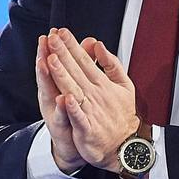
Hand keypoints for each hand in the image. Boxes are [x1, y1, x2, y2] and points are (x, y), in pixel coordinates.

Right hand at [36, 30, 83, 171]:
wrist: (75, 147)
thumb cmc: (77, 113)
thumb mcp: (81, 85)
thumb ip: (85, 64)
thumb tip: (91, 41)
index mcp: (58, 86)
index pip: (54, 64)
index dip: (52, 48)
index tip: (52, 33)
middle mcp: (52, 98)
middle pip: (48, 75)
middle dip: (46, 57)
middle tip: (45, 41)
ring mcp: (55, 113)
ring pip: (50, 94)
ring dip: (48, 78)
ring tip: (47, 62)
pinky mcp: (62, 130)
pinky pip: (63, 118)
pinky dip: (64, 109)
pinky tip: (64, 99)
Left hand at [46, 29, 138, 172]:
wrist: (126, 145)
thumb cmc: (122, 115)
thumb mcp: (124, 85)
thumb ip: (112, 64)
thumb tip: (99, 46)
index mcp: (102, 83)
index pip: (84, 60)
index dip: (72, 46)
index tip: (61, 33)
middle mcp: (96, 94)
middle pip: (76, 71)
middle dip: (63, 54)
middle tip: (52, 38)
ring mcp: (91, 111)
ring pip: (74, 90)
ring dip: (63, 75)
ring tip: (52, 59)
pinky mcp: (88, 129)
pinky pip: (79, 117)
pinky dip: (73, 108)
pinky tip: (66, 97)